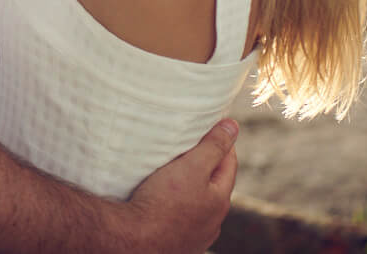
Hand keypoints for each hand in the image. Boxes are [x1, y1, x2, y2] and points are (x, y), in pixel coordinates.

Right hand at [123, 119, 238, 252]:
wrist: (134, 240)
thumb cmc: (163, 202)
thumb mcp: (192, 166)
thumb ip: (213, 146)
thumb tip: (232, 126)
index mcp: (220, 201)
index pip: (229, 163)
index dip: (221, 141)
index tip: (209, 126)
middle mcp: (212, 222)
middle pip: (213, 184)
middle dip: (204, 164)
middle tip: (188, 145)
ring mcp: (195, 236)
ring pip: (197, 202)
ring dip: (189, 187)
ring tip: (173, 172)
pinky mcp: (177, 243)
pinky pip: (181, 217)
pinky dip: (176, 204)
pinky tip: (163, 200)